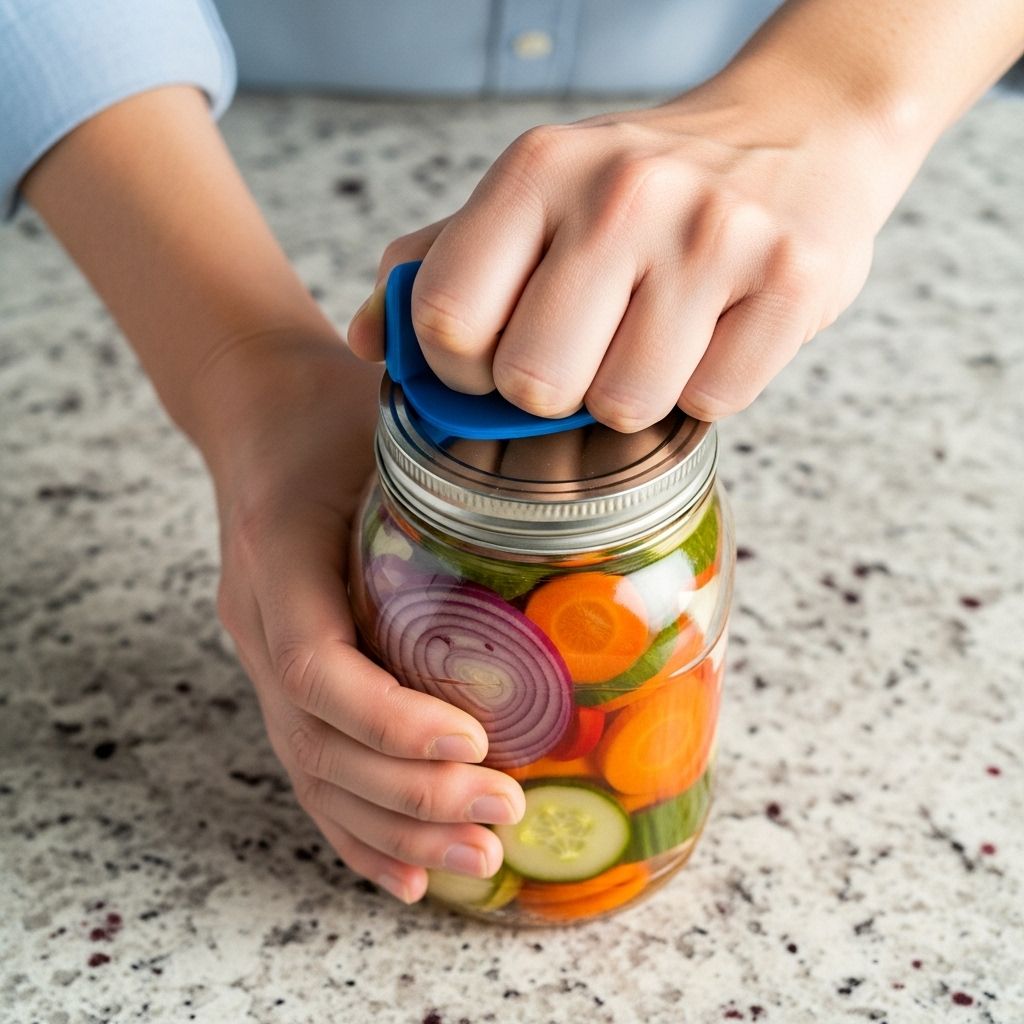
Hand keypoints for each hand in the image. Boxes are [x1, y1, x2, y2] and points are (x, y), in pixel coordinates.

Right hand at [195, 332, 524, 902]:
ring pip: (313, 770)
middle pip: (319, 741)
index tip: (476, 745)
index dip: (392, 720)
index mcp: (279, 553)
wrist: (256, 408)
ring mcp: (260, 652)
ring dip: (394, 828)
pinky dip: (356, 828)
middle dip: (413, 795)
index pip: (319, 664)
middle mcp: (259, 618)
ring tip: (477, 858)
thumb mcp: (384, 421)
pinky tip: (406, 873)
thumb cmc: (330, 410)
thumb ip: (451, 468)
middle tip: (505, 813)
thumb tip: (567, 502)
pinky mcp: (281, 670)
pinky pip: (309, 765)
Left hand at [348, 71, 910, 427]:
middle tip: (587, 350)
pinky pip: (713, 403)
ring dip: (634, 392)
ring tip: (658, 334)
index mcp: (537, 170)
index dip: (460, 369)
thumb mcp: (534, 196)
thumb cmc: (646, 187)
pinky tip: (716, 334)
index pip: (445, 320)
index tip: (494, 360)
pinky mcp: (793, 281)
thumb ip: (440, 264)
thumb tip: (368, 339)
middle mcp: (623, 194)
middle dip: (553, 390)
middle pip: (534, 381)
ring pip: (625, 405)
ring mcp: (714, 235)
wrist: (800, 129)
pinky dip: (707, 389)